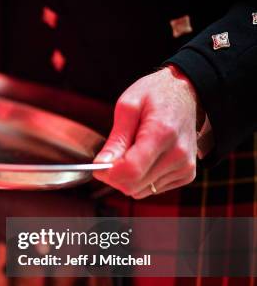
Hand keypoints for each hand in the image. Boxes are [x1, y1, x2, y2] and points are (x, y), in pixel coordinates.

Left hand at [93, 65, 199, 198]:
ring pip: (140, 191)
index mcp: (162, 133)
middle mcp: (178, 154)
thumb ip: (116, 138)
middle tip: (113, 156)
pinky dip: (142, 178)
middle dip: (114, 176)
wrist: (186, 94)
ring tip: (134, 152)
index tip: (99, 165)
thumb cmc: (155, 95)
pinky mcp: (187, 174)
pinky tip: (147, 158)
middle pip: (133, 185)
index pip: (131, 170)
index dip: (108, 173)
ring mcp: (184, 166)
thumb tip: (101, 164)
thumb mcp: (128, 106)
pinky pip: (152, 189)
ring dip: (129, 177)